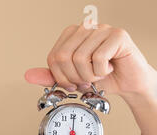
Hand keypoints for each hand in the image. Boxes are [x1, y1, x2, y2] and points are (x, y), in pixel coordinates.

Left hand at [24, 23, 156, 98]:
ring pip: (80, 58)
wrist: (128, 83)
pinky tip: (109, 68)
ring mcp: (102, 29)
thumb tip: (28, 75)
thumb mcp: (71, 80)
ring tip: (98, 75)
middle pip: (64, 57)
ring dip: (89, 76)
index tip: (73, 84)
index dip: (61, 77)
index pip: (53, 57)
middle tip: (86, 81)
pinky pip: (99, 58)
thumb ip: (49, 77)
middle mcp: (85, 28)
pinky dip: (102, 72)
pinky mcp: (118, 34)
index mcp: (71, 35)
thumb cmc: (102, 78)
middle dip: (74, 77)